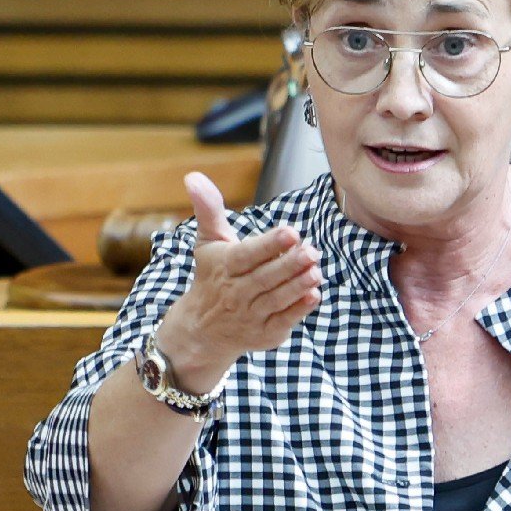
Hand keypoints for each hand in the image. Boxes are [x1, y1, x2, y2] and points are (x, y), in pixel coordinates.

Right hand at [154, 172, 321, 388]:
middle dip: (290, 264)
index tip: (290, 232)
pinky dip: (299, 310)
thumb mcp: (208, 242)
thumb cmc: (211, 276)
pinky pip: (283, 321)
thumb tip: (193, 176)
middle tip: (312, 250)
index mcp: (224, 267)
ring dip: (298, 285)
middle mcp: (236, 293)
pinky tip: (315, 295)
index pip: (247, 255)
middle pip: (265, 278)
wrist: (201, 330)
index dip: (269, 244)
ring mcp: (250, 316)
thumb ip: (209, 209)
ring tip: (316, 269)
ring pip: (276, 299)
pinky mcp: (264, 334)